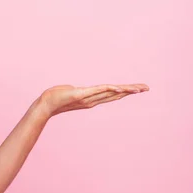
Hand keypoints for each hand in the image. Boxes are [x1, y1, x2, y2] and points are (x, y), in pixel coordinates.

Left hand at [34, 83, 149, 118]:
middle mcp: (93, 100)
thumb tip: (76, 89)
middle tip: (147, 88)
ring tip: (139, 89)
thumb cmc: (55, 98)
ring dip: (126, 90)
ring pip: (111, 93)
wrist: (45, 104)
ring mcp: (88, 98)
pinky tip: (120, 88)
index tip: (138, 89)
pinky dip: (110, 89)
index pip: (112, 94)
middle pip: (116, 94)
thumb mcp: (70, 92)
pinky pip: (98, 91)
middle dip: (132, 91)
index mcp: (92, 99)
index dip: (125, 92)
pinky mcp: (82, 94)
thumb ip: (76, 91)